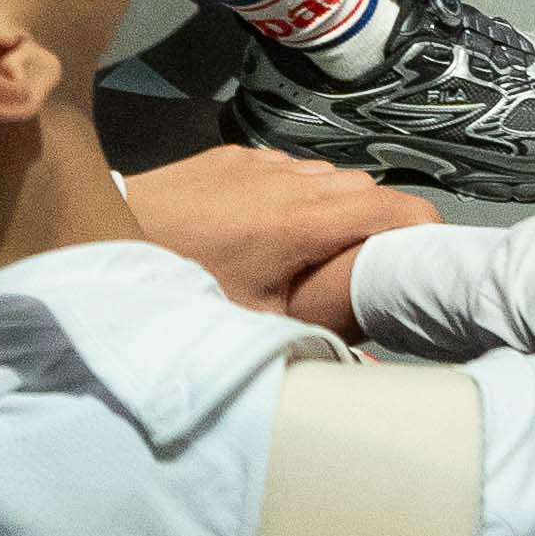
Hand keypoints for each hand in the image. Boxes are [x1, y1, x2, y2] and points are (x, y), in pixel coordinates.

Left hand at [125, 145, 435, 325]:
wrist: (109, 231)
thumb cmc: (186, 279)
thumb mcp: (256, 325)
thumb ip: (320, 343)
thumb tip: (372, 382)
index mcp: (307, 219)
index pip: (400, 208)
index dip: (425, 235)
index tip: (424, 268)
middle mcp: (295, 178)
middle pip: (370, 191)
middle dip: (379, 229)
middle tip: (367, 274)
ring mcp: (265, 160)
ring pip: (331, 177)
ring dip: (337, 211)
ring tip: (316, 256)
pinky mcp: (238, 153)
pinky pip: (291, 169)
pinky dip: (298, 196)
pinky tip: (271, 232)